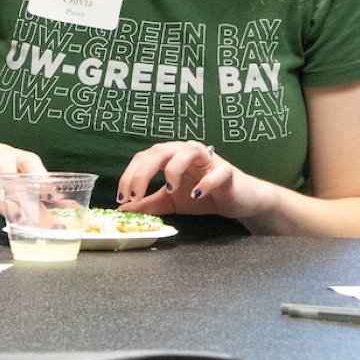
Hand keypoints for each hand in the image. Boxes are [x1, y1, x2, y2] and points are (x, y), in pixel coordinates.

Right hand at [0, 140, 46, 222]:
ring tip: (16, 219)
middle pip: (8, 177)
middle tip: (36, 218)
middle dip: (22, 199)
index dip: (41, 179)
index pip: (29, 163)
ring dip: (1, 203)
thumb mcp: (23, 168)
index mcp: (17, 157)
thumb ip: (44, 186)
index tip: (51, 196)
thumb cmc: (3, 164)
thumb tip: (72, 205)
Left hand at [116, 140, 252, 218]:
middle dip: (143, 173)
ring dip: (173, 170)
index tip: (122, 198)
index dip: (129, 176)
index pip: (143, 158)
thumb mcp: (170, 201)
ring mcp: (208, 159)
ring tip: (168, 190)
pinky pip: (216, 173)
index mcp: (170, 156)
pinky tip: (196, 195)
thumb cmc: (203, 196)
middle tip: (135, 196)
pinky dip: (205, 183)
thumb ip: (148, 203)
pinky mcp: (227, 171)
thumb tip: (124, 208)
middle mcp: (186, 152)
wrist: (237, 201)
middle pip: (159, 151)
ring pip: (187, 151)